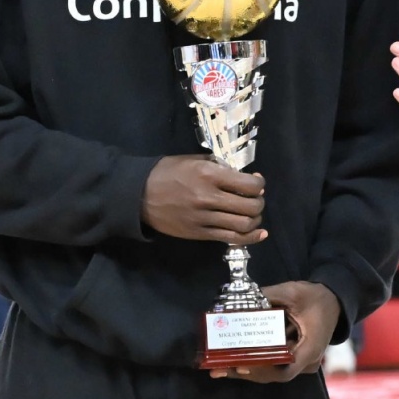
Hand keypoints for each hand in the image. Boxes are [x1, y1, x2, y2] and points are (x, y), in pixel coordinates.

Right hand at [142, 156, 266, 243]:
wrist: (139, 195)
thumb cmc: (167, 172)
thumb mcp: (194, 160)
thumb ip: (219, 167)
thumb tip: (242, 177)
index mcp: (209, 175)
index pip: (249, 185)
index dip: (259, 184)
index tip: (256, 183)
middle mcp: (209, 197)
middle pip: (251, 207)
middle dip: (259, 203)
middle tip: (255, 199)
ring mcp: (204, 218)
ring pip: (244, 225)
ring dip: (255, 220)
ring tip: (252, 214)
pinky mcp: (199, 234)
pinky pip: (231, 239)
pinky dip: (250, 237)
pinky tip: (259, 233)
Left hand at [208, 281, 339, 382]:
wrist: (335, 300)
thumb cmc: (317, 298)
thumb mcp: (294, 293)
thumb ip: (268, 296)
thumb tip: (241, 301)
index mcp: (309, 348)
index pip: (285, 370)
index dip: (262, 370)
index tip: (242, 365)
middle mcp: (306, 361)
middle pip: (274, 374)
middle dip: (246, 372)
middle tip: (220, 369)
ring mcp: (302, 362)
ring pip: (272, 372)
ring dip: (248, 369)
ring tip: (220, 368)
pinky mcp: (295, 357)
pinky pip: (275, 364)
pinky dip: (256, 362)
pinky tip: (235, 359)